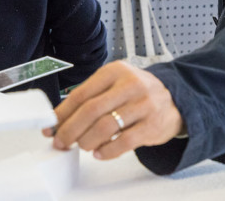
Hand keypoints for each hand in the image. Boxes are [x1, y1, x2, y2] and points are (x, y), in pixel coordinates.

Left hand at [43, 60, 183, 159]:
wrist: (173, 98)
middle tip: (61, 141)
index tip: (51, 125)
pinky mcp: (152, 125)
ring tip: (82, 145)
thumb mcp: (115, 82)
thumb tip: (61, 117)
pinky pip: (125, 142)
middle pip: (91, 110)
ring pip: (106, 126)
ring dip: (88, 140)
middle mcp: (129, 84)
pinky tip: (99, 153)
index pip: (82, 93)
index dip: (63, 113)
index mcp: (115, 71)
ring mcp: (143, 104)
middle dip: (71, 129)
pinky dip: (108, 151)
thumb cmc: (136, 91)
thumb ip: (92, 96)